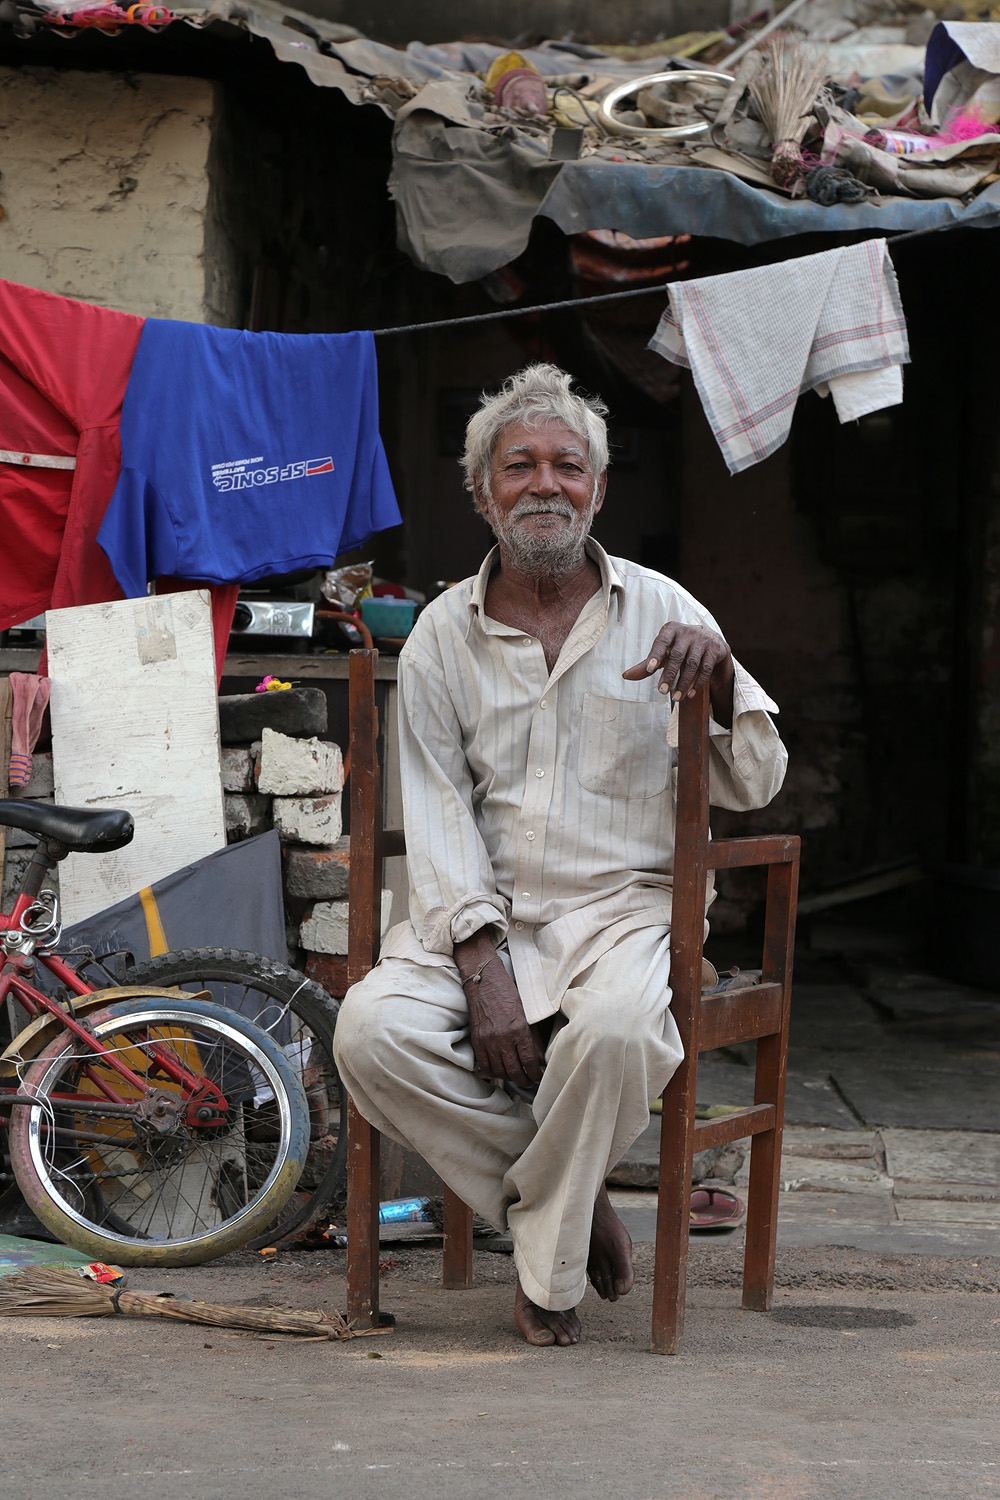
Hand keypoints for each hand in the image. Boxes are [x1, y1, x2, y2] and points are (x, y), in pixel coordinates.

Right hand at [455, 941, 545, 1088]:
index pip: (529, 1062)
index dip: (535, 1074)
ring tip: (515, 1077)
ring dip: (509, 1077)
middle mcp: (502, 1038)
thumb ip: (533, 1037)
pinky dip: (492, 1071)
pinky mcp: (477, 1040)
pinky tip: (499, 1071)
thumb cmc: (508, 993)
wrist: (484, 981)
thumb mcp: (527, 1013)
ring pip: (499, 1071)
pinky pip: (484, 1065)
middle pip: (514, 1071)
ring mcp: (488, 1040)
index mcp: (519, 1030)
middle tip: (529, 1082)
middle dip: (524, 1080)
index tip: (538, 1077)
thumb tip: (540, 1058)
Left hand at [623, 621, 733, 726]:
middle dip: (670, 674)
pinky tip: (689, 694)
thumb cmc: (679, 647)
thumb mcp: (663, 653)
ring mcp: (702, 640)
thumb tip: (625, 676)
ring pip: (692, 664)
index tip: (650, 669)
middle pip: (677, 655)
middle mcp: (687, 632)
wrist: (710, 640)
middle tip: (662, 691)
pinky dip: (697, 683)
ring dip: (683, 683)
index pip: (662, 641)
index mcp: (670, 630)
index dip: (655, 655)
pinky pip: (705, 669)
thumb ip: (646, 665)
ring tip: (675, 698)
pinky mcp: (714, 650)